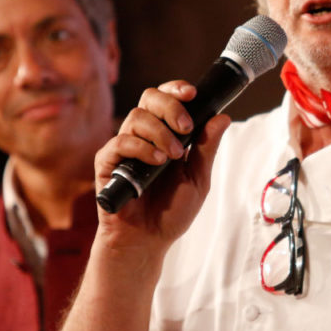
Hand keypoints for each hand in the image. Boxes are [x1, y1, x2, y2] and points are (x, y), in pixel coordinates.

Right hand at [94, 80, 229, 258]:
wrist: (148, 241)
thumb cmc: (171, 212)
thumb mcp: (198, 179)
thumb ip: (206, 148)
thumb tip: (222, 117)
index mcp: (166, 134)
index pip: (167, 98)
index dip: (177, 89)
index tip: (193, 93)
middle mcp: (143, 135)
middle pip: (149, 98)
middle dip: (170, 106)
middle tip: (185, 127)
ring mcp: (124, 147)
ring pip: (136, 117)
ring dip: (159, 132)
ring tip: (172, 156)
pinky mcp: (108, 163)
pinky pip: (120, 142)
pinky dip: (140, 148)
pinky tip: (155, 161)